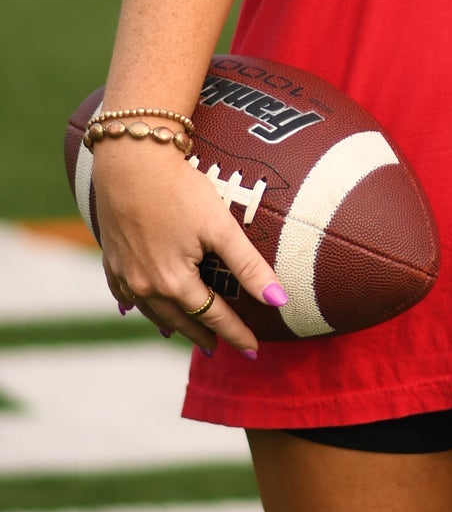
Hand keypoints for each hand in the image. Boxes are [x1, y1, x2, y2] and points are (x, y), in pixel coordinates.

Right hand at [93, 137, 283, 356]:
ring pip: (152, 311)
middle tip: (220, 349)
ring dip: (172, 324)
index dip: (235, 333)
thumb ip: (249, 266)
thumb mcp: (220, 227)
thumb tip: (280, 301)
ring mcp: (124, 274)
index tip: (253, 350)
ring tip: (186, 335)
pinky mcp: (110, 258)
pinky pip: (125, 294)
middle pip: (180, 320)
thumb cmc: (180, 190)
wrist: (130, 161)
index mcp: (174, 283)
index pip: (213, 316)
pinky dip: (141, 306)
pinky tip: (143, 307)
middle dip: (202, 336)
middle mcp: (144, 286)